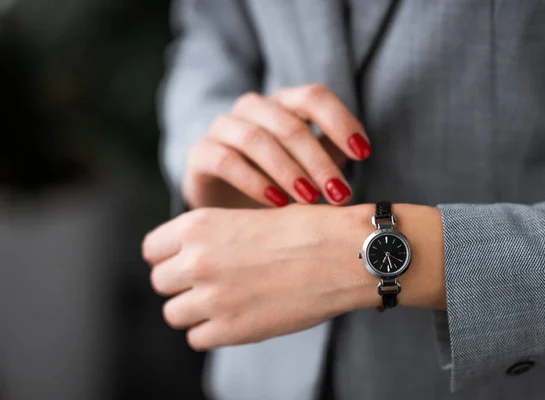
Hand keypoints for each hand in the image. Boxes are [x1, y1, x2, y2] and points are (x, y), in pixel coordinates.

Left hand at [142, 203, 445, 350]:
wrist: (343, 254)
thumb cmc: (306, 229)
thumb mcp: (249, 218)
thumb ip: (213, 238)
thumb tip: (190, 258)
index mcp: (198, 226)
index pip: (151, 249)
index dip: (167, 256)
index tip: (184, 261)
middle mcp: (196, 261)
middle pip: (160, 282)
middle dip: (181, 284)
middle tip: (211, 282)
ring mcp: (211, 298)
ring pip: (174, 314)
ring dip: (194, 310)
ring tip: (226, 301)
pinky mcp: (231, 330)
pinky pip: (197, 338)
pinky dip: (212, 331)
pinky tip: (238, 316)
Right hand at [183, 84, 370, 208]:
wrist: (227, 201)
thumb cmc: (278, 180)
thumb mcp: (310, 166)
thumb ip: (332, 154)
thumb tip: (361, 147)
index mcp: (284, 103)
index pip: (314, 96)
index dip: (341, 121)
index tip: (364, 153)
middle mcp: (253, 107)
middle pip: (289, 123)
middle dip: (318, 160)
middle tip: (339, 193)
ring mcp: (224, 127)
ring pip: (257, 138)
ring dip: (288, 170)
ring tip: (311, 200)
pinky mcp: (201, 152)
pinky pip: (226, 160)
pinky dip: (254, 181)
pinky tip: (276, 203)